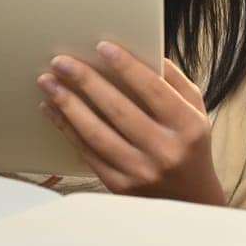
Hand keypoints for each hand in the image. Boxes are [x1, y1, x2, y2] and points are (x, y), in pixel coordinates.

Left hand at [37, 44, 223, 204]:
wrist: (190, 198)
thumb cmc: (190, 145)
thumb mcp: (196, 110)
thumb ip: (174, 82)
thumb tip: (145, 53)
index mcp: (187, 126)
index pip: (153, 89)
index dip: (127, 66)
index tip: (102, 46)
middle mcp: (164, 150)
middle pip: (118, 109)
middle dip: (86, 81)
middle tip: (62, 61)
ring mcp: (141, 171)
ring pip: (96, 133)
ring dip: (68, 105)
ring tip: (49, 83)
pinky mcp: (120, 186)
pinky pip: (88, 153)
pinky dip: (67, 130)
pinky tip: (53, 111)